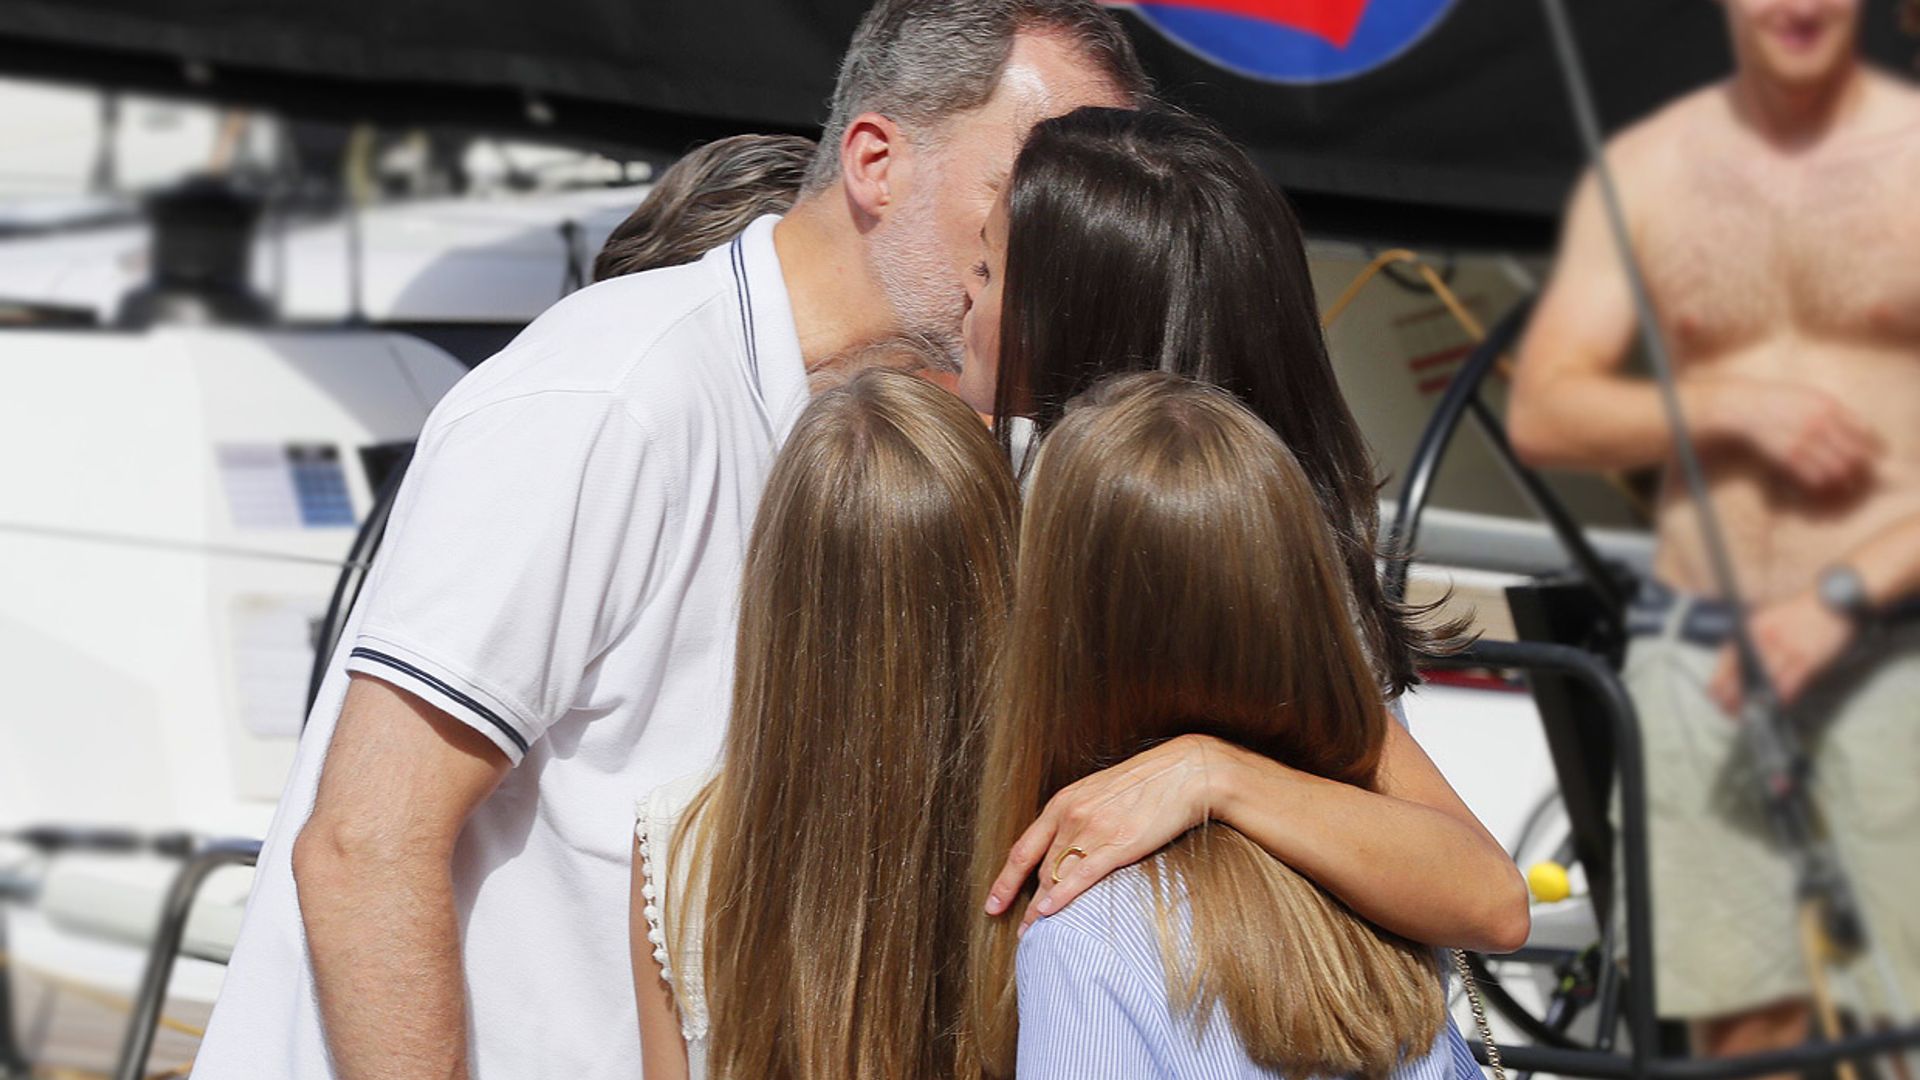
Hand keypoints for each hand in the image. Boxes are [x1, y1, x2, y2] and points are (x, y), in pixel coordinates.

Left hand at [984, 734, 1223, 929]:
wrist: (1184, 774)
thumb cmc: (1146, 784)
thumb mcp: (1099, 793)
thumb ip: (1078, 817)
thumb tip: (1067, 844)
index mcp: (1063, 803)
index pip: (1023, 848)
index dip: (1005, 880)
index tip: (992, 904)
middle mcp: (1070, 816)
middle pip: (1039, 869)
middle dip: (1023, 903)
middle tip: (1019, 931)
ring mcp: (1092, 830)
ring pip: (1056, 876)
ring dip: (1040, 910)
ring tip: (1033, 934)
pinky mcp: (1117, 844)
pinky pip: (1081, 876)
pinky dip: (1061, 897)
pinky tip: (1048, 913)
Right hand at [1706, 379, 1880, 495]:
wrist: (1746, 408)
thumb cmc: (1781, 401)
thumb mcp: (1813, 396)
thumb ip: (1838, 411)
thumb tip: (1866, 432)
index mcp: (1828, 407)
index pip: (1864, 432)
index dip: (1873, 447)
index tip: (1874, 455)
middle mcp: (1819, 424)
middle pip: (1854, 454)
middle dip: (1860, 468)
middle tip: (1859, 473)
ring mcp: (1803, 441)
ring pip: (1837, 469)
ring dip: (1843, 479)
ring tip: (1843, 482)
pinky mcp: (1787, 457)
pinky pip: (1814, 477)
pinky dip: (1822, 484)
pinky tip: (1821, 482)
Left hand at [1709, 590, 1856, 712]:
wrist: (1833, 598)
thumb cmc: (1801, 611)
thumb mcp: (1768, 618)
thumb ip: (1754, 639)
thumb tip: (1739, 664)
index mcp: (1754, 628)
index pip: (1729, 657)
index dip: (1719, 679)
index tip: (1713, 693)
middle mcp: (1767, 639)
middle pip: (1745, 672)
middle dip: (1733, 695)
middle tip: (1727, 709)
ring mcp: (1788, 649)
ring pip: (1766, 680)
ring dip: (1756, 700)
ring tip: (1747, 714)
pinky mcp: (1809, 658)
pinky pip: (1793, 682)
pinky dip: (1784, 695)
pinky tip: (1777, 705)